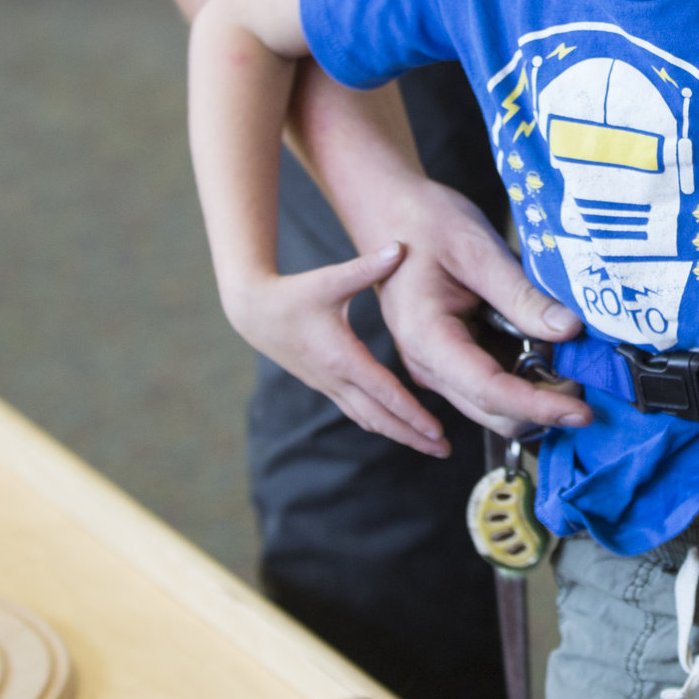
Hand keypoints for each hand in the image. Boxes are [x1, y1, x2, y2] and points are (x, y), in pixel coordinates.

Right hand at [220, 243, 448, 453]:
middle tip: (444, 451)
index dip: (412, 414)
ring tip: (428, 445)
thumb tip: (400, 247)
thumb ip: (367, 266)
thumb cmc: (294, 293)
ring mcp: (329, 385)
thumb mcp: (330, 279)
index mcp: (342, 356)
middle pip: (380, 417)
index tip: (436, 431)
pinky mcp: (325, 384)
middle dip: (413, 436)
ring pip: (368, 419)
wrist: (254, 311)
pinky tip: (397, 427)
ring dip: (398, 434)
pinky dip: (379, 422)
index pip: (384, 393)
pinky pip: (357, 411)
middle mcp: (336, 378)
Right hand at [366, 178, 590, 439]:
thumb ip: (522, 295)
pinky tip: (550, 352)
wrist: (391, 213)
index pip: (489, 391)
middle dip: (544, 407)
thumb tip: (569, 330)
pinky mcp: (452, 359)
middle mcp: (428, 364)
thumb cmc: (425, 224)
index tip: (580, 411)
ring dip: (537, 395)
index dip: (538, 406)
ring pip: (495, 406)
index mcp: (426, 338)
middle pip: (494, 412)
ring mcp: (439, 366)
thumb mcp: (479, 251)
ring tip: (573, 363)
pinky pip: (493, 384)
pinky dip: (525, 378)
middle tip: (590, 379)